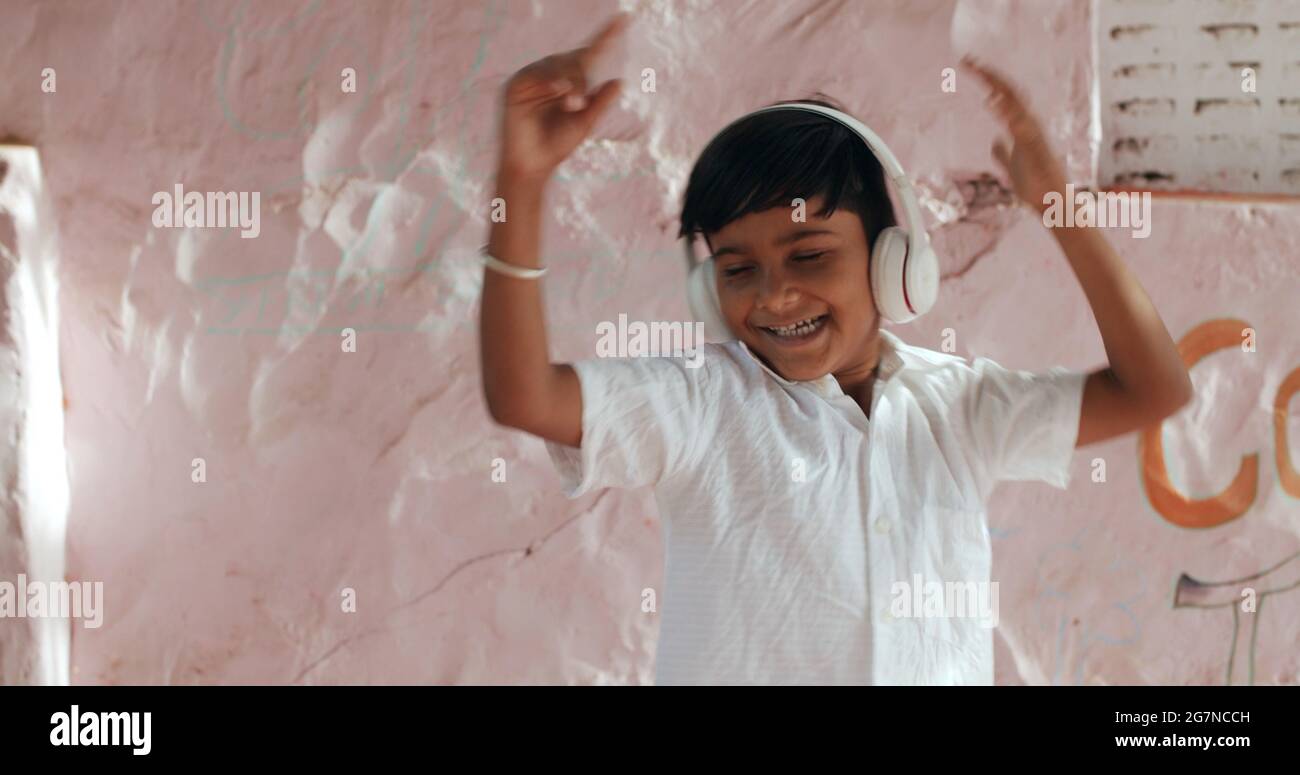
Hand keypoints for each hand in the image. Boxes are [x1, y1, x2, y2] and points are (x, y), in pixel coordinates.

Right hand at [496, 12, 629, 182]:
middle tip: (580, 104)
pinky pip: (536, 74)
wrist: (533, 166)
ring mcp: (533, 77)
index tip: (625, 18)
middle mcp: (552, 74)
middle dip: (580, 78)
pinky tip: (560, 91)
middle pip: (574, 60)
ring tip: (571, 105)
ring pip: (557, 65)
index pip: (590, 54)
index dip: (606, 36)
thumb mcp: (584, 123)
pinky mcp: (517, 86)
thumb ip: (600, 103)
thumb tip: (619, 81)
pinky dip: (551, 81)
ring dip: (569, 82)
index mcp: (570, 80)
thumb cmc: (557, 146)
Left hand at [962, 56, 1067, 213]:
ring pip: (1017, 106)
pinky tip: (994, 106)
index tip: (971, 67)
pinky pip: (1023, 130)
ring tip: (982, 75)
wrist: (1052, 205)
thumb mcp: (1012, 166)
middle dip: (990, 76)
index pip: (1004, 97)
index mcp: (1022, 127)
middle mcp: (1030, 126)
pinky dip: (1010, 116)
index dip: (989, 82)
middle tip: (969, 61)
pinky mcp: (1037, 151)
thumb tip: (994, 143)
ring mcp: (1034, 137)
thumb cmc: (1035, 186)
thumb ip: (1002, 153)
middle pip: (1009, 93)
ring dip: (999, 89)